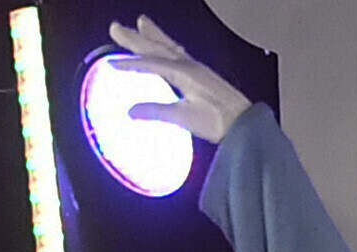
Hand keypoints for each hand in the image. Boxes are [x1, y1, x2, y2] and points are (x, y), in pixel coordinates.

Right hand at [107, 15, 249, 144]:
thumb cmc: (219, 121)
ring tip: (141, 22)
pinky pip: (180, 53)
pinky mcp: (203, 75)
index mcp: (184, 72)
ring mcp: (197, 68)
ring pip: (169, 46)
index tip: (111, 63)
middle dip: (135, 38)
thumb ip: (157, 112)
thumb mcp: (185, 118)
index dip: (130, 64)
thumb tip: (130, 111)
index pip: (151, 64)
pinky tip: (168, 47)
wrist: (245, 124)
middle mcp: (190, 65)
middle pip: (157, 47)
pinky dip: (168, 46)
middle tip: (115, 27)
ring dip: (153, 35)